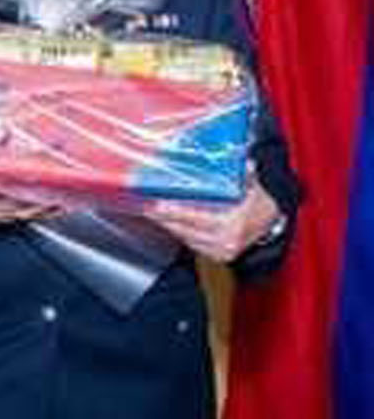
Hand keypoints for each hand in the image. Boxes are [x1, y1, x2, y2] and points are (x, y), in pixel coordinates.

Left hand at [145, 176, 283, 261]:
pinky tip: (168, 222)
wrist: (272, 224)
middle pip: (184, 229)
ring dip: (168, 225)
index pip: (194, 217)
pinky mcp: (218, 256)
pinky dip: (179, 233)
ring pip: (185, 238)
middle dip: (163, 218)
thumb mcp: (254, 186)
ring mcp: (222, 251)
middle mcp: (226, 241)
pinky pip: (191, 244)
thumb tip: (244, 162)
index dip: (172, 211)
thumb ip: (246, 174)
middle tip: (146, 206)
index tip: (156, 204)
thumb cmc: (260, 203)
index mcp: (233, 224)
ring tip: (152, 212)